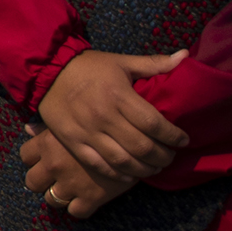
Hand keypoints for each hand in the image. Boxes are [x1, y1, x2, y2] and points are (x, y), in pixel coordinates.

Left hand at [22, 123, 134, 217]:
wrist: (135, 139)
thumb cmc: (102, 125)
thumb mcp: (73, 122)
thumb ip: (48, 128)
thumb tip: (28, 130)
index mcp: (47, 143)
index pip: (25, 156)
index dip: (33, 159)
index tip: (44, 160)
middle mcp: (54, 164)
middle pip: (32, 182)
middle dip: (42, 182)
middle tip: (55, 178)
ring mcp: (70, 183)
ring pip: (51, 200)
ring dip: (59, 196)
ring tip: (72, 189)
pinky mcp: (91, 198)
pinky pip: (76, 212)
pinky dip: (80, 208)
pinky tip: (87, 199)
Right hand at [37, 49, 188, 185]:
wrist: (46, 70)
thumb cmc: (88, 66)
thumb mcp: (121, 61)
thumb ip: (154, 63)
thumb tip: (185, 56)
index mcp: (119, 95)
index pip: (154, 123)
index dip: (173, 136)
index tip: (183, 140)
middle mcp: (104, 116)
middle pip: (141, 146)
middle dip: (163, 156)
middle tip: (170, 156)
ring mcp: (87, 131)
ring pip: (122, 160)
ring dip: (144, 168)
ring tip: (155, 167)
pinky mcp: (72, 141)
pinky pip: (98, 164)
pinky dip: (118, 174)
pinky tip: (130, 174)